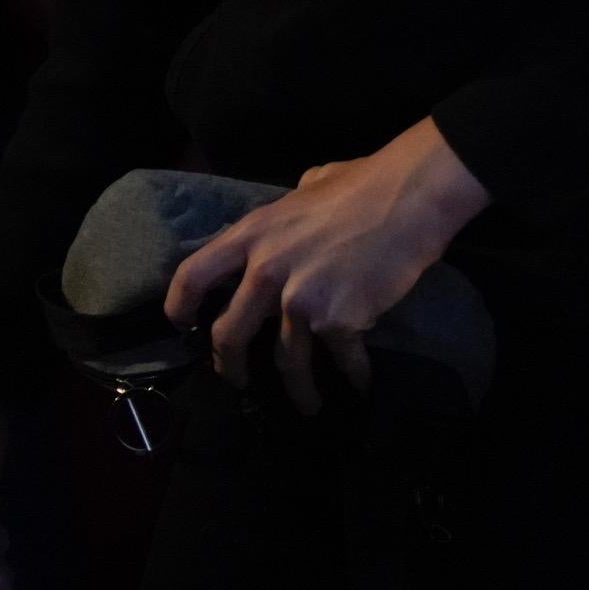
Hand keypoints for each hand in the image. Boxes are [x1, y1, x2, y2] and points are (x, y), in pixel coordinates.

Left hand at [160, 117, 491, 414]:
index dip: (180, 305)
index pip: (192, 274)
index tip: (184, 326)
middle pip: (228, 334)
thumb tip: (292, 211)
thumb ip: (289, 208)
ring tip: (307, 406)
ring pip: (286, 361)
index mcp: (252, 233)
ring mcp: (300, 299)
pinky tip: (359, 385)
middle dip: (229, 367)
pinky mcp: (338, 321)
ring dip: (298, 391)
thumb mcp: (309, 185)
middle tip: (236, 381)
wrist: (409, 199)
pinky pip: (341, 361)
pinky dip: (353, 377)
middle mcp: (266, 270)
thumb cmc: (363, 183)